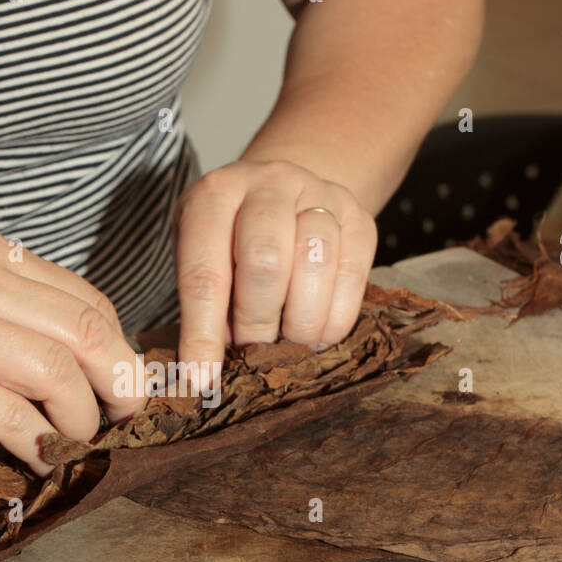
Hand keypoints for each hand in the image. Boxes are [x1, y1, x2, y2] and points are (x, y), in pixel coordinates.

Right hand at [0, 231, 146, 474]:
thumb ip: (19, 317)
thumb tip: (102, 365)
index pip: (86, 300)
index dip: (120, 350)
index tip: (126, 387)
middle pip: (85, 332)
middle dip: (121, 383)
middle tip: (125, 419)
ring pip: (57, 374)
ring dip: (80, 419)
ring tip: (72, 440)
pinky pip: (12, 417)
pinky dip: (40, 444)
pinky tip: (40, 457)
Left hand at [175, 159, 377, 368]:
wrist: (285, 192)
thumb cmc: (233, 237)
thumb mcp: (203, 255)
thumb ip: (203, 305)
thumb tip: (203, 374)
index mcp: (213, 196)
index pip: (205, 274)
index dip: (203, 334)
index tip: (202, 379)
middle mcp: (268, 183)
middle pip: (266, 264)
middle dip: (258, 324)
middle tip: (256, 352)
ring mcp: (318, 194)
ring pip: (314, 267)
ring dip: (300, 325)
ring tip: (290, 343)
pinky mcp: (359, 216)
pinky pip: (353, 275)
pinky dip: (335, 319)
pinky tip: (320, 334)